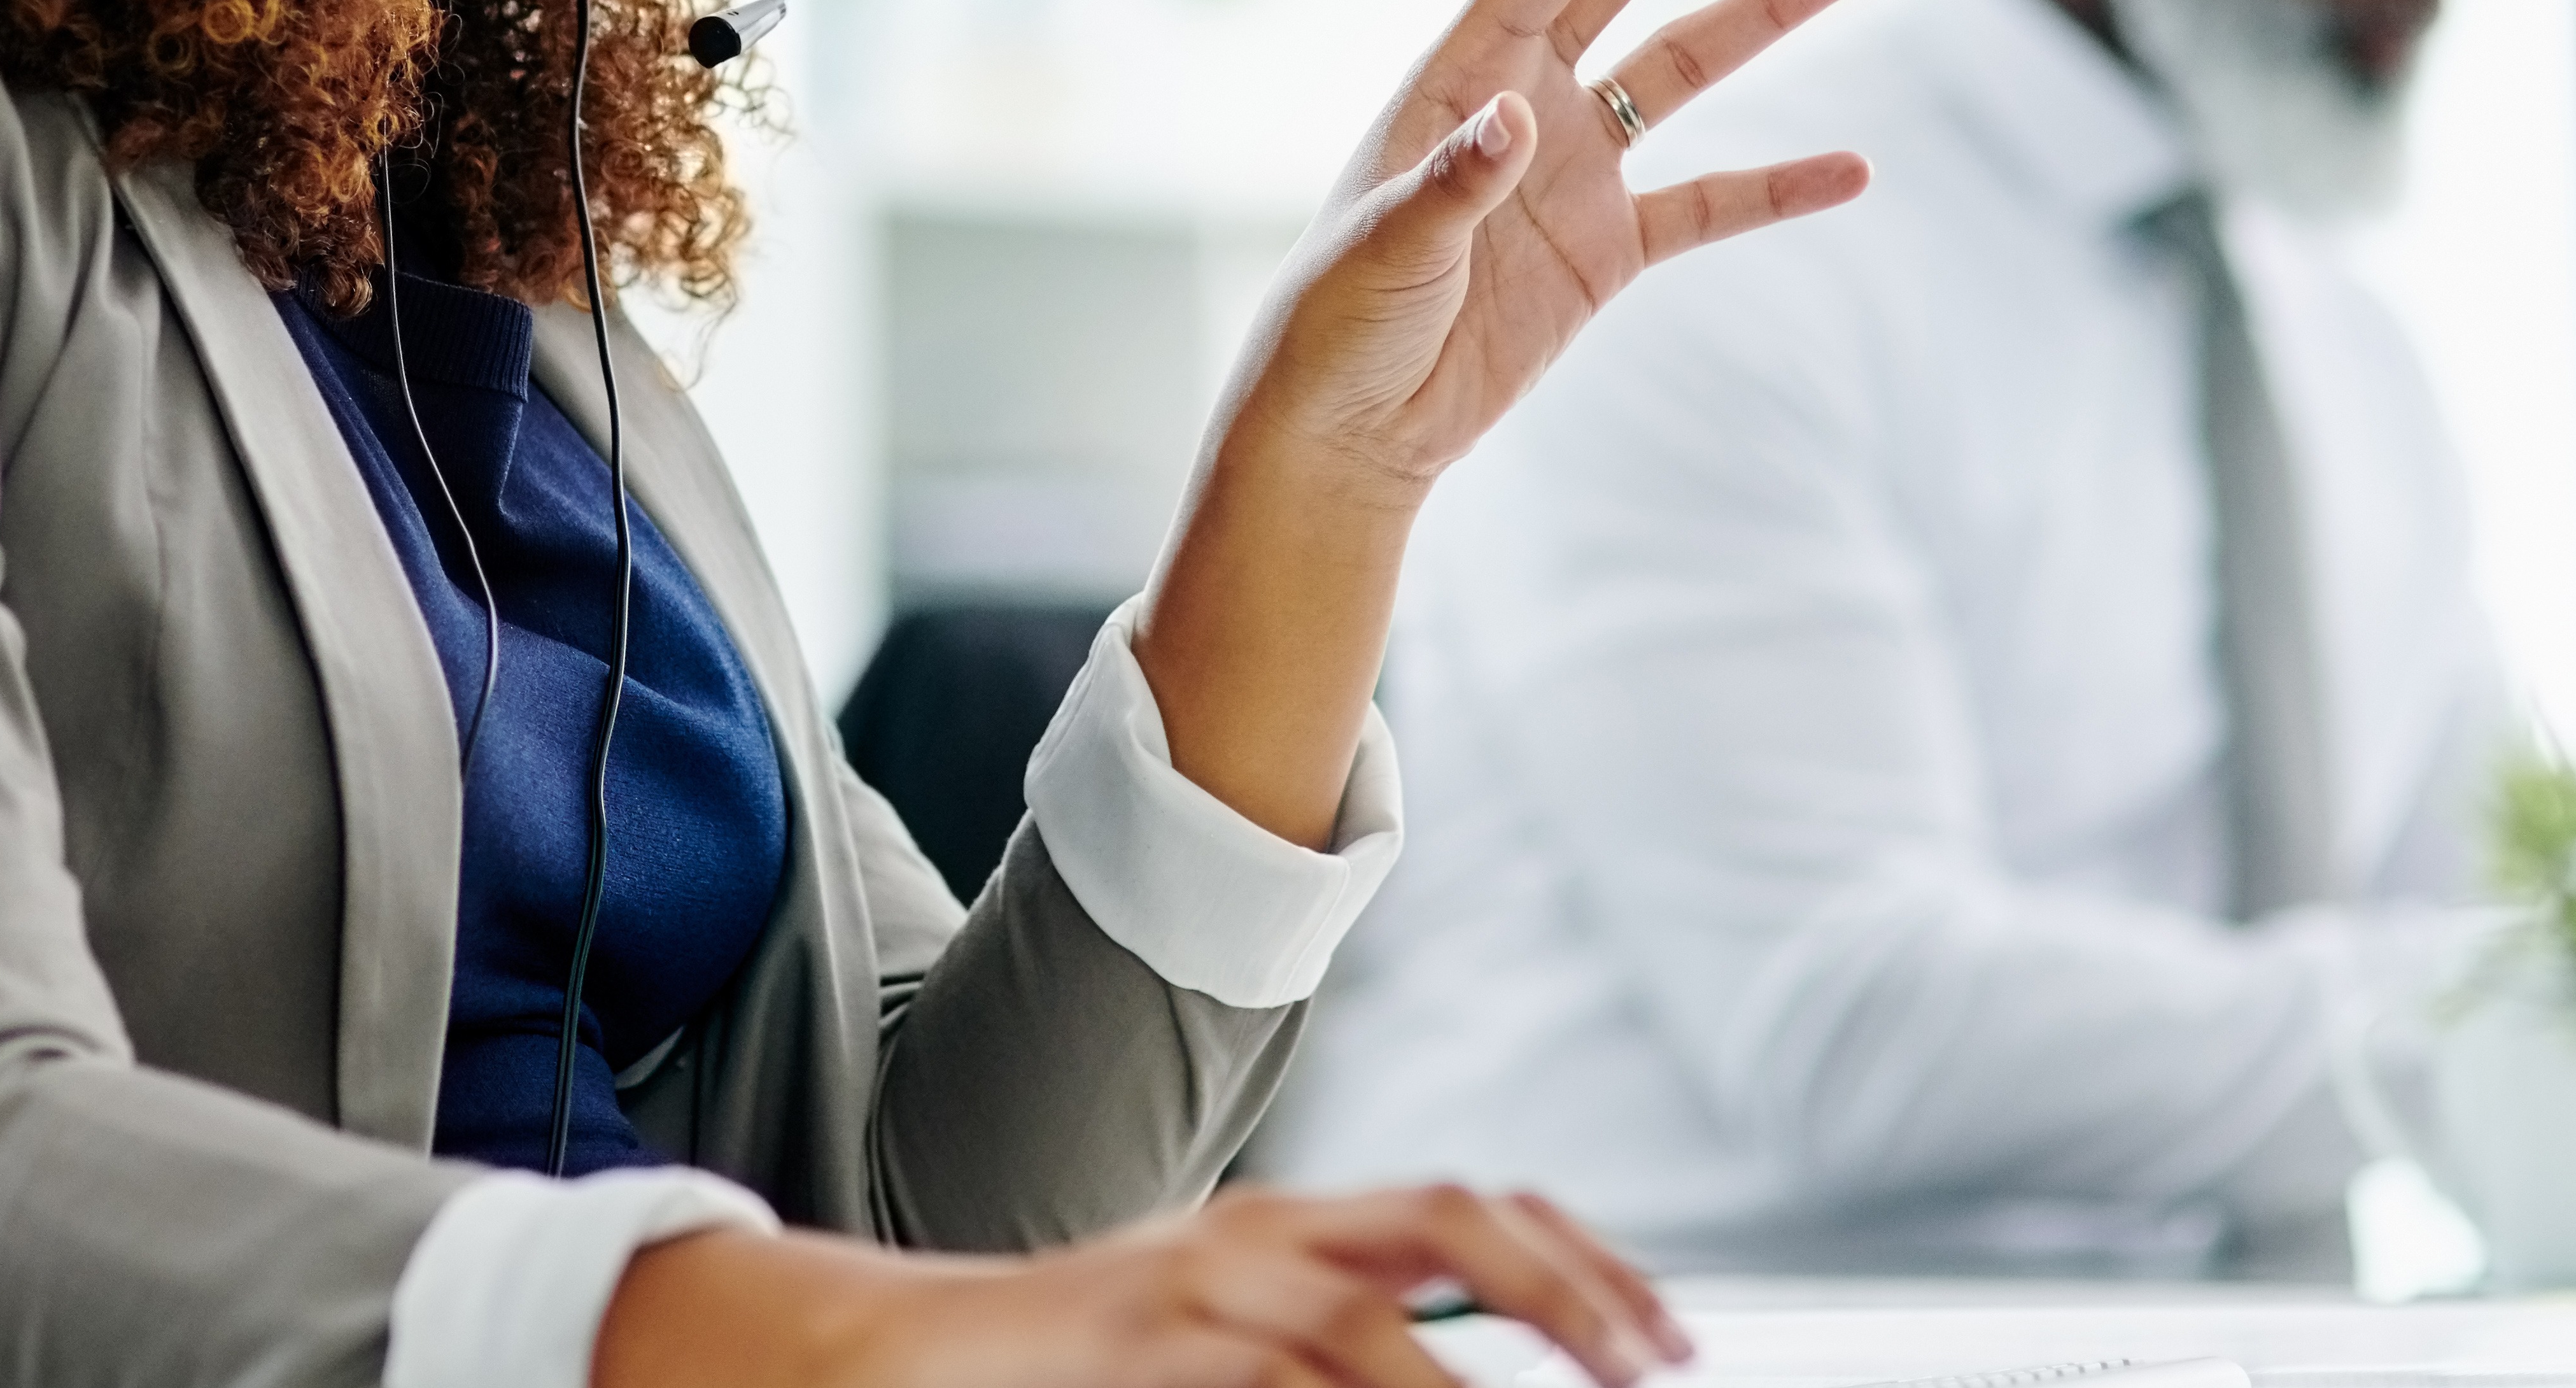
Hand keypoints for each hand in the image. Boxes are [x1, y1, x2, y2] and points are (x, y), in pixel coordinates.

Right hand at [599, 1183, 1695, 1387]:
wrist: (907, 1352)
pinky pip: (1276, 1377)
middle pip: (1453, 1215)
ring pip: (1366, 1317)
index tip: (1668, 1333)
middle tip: (1657, 1364)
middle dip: (1571, 1287)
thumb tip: (1459, 1374)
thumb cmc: (1084, 1365)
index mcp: (1298, 1227)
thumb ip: (1341, 1351)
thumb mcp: (1236, 1349)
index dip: (1586, 1258)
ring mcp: (1200, 1277)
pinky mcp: (1143, 1337)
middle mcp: (1263, 1230)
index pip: (1477, 1206)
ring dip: (1465, 1383)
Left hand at [1230, 0, 1871, 492]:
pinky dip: (1779, 187)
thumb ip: (1453, 185)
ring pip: (1686, 70)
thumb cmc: (1335, 326)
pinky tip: (1853, 169)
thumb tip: (1518, 119)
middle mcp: (1526, 101)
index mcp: (1464, 74)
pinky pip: (1710, 206)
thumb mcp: (1385, 249)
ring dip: (1767, 14)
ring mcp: (1574, 174)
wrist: (1348, 429)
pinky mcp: (1607, 252)